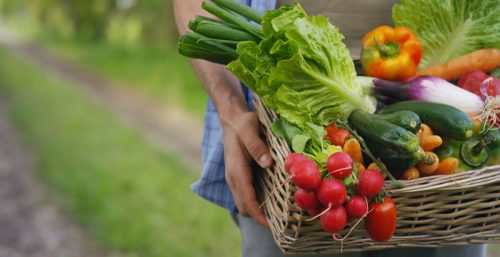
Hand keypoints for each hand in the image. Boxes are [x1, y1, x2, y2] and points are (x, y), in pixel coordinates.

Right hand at [222, 111, 271, 225]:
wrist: (231, 118)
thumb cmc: (243, 123)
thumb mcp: (249, 129)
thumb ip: (256, 146)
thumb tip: (267, 163)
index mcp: (236, 169)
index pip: (246, 198)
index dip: (258, 214)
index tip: (270, 225)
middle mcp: (233, 177)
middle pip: (243, 206)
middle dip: (258, 217)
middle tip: (280, 223)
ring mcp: (234, 177)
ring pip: (243, 202)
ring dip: (256, 211)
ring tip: (277, 216)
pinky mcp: (238, 176)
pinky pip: (245, 195)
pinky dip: (254, 202)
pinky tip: (270, 201)